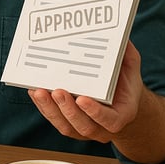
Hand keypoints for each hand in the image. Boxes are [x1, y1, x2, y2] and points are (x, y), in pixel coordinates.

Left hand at [28, 42, 143, 143]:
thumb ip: (125, 54)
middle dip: (68, 109)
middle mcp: (102, 127)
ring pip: (65, 126)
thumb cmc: (124, 82)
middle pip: (84, 126)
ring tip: (39, 91)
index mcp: (121, 115)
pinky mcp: (68, 123)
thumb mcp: (129, 66)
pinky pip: (54, 119)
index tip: (82, 99)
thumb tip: (119, 35)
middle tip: (57, 91)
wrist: (118, 100)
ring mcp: (83, 127)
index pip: (110, 121)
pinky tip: (35, 92)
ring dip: (50, 109)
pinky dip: (43, 107)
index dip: (95, 112)